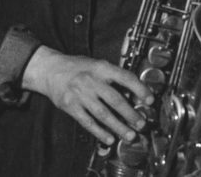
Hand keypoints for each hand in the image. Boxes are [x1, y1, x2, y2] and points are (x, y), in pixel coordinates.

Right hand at [22, 46, 151, 144]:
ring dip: (118, 126)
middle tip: (141, 124)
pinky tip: (109, 138)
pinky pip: (87, 122)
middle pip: (115, 100)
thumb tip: (132, 91)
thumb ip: (113, 76)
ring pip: (103, 114)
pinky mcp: (70, 107)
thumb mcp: (97, 64)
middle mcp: (91, 81)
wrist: (50, 69)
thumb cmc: (77, 67)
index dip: (140, 89)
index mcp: (102, 68)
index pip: (125, 78)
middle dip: (131, 114)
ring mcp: (80, 95)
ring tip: (129, 135)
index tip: (150, 99)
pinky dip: (99, 131)